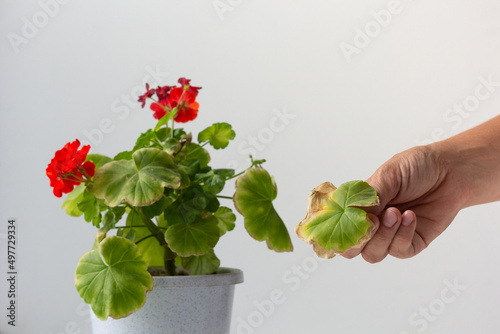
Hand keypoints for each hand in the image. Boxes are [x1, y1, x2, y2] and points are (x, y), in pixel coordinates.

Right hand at [341, 145, 468, 262]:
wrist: (450, 172)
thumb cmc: (415, 168)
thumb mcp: (387, 176)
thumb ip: (368, 198)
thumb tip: (351, 216)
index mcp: (356, 205)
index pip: (333, 226)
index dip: (331, 230)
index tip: (340, 222)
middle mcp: (369, 223)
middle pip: (349, 249)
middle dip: (357, 239)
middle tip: (371, 221)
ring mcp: (388, 235)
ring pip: (372, 254)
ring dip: (383, 236)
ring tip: (396, 212)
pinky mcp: (409, 244)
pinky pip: (399, 251)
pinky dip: (403, 235)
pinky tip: (410, 216)